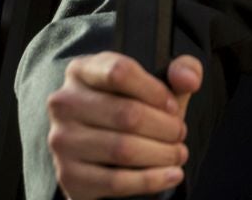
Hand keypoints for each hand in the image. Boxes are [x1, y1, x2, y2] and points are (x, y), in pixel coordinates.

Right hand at [47, 52, 200, 199]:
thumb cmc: (130, 109)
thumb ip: (181, 69)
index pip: (120, 72)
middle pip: (127, 114)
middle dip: (165, 127)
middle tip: (180, 134)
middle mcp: (64, 104)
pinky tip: (172, 175)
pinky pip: (116, 181)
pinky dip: (151, 180)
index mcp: (82, 71)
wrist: (99, 153)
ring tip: (178, 154)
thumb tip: (189, 78)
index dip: (155, 90)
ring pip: (123, 149)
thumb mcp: (155, 84)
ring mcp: (62, 141)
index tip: (173, 106)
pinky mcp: (69, 176)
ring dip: (162, 154)